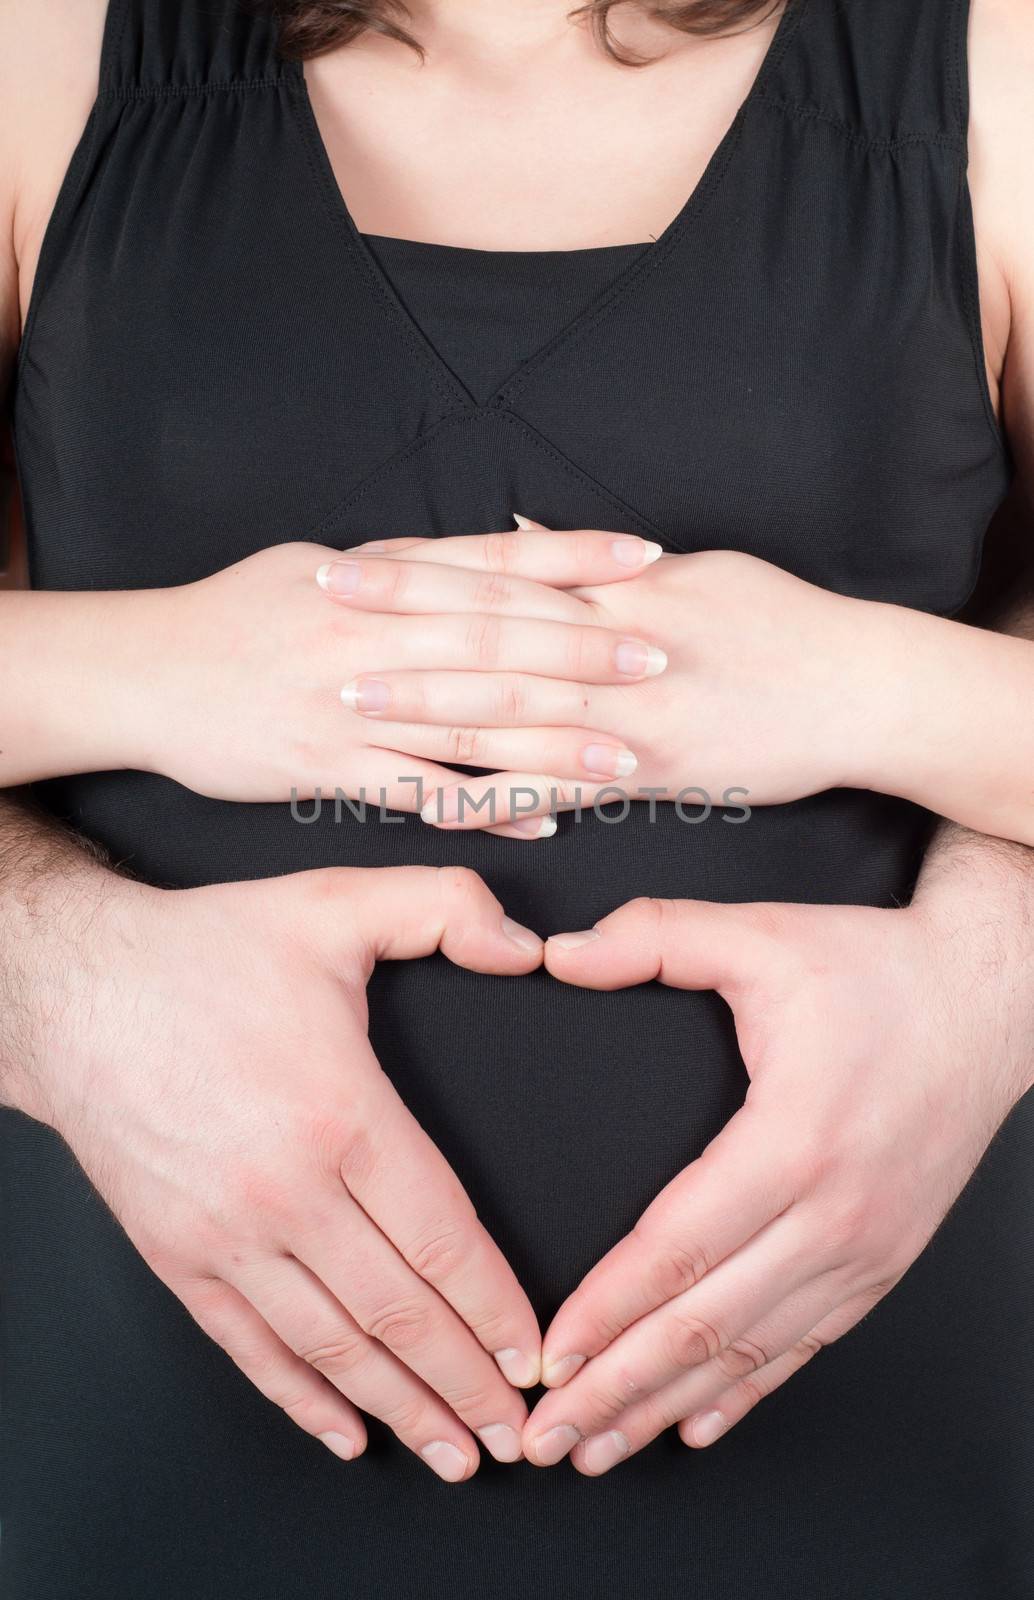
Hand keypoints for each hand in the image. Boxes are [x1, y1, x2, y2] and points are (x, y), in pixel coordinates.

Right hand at [19, 864, 544, 1478]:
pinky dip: (302, 1399)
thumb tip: (525, 943)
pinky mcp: (179, 1256)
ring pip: (332, 1347)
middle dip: (467, 1382)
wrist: (73, 992)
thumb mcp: (335, 904)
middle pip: (398, 1313)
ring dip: (400, 1407)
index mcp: (342, 1116)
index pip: (443, 1239)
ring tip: (453, 1451)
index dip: (497, 1307)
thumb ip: (444, 907)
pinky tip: (343, 1431)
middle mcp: (287, 1193)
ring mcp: (227, 1235)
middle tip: (518, 1431)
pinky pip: (250, 1348)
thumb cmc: (206, 954)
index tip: (537, 1352)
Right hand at [124, 533, 663, 838]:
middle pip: (494, 640)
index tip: (646, 557)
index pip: (489, 560)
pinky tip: (547, 818)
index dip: (571, 558)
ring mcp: (348, 705)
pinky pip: (421, 792)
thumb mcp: (312, 567)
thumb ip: (398, 567)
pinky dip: (488, 806)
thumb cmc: (235, 615)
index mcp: (370, 575)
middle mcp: (367, 635)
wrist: (144, 672)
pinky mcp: (326, 768)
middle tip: (661, 661)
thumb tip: (479, 553)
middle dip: (584, 652)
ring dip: (554, 742)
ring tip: (628, 756)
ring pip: (469, 724)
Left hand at [346, 531, 879, 829]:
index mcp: (617, 589)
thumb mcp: (691, 568)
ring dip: (424, 708)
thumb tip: (516, 531)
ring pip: (508, 712)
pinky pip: (557, 791)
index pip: (498, 571)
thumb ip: (594, 560)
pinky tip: (435, 803)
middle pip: (485, 632)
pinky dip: (494, 798)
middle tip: (319, 614)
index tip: (350, 557)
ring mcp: (628, 715)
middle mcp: (613, 647)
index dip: (418, 566)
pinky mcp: (650, 776)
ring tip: (349, 701)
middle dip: (397, 624)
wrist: (858, 690)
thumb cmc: (777, 622)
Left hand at [520, 893, 1032, 1473]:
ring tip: (598, 1449)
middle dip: (616, 1390)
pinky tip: (694, 1424)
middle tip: (546, 1440)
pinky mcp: (881, 1261)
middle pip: (705, 1324)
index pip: (679, 1247)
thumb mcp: (762, 935)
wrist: (988, 1001)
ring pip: (750, 1352)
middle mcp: (834, 1213)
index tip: (548, 1356)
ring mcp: (864, 1248)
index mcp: (794, 1139)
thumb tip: (559, 951)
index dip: (607, 1309)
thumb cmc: (875, 971)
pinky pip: (803, 1346)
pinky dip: (744, 1393)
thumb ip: (656, 936)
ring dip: (666, 1406)